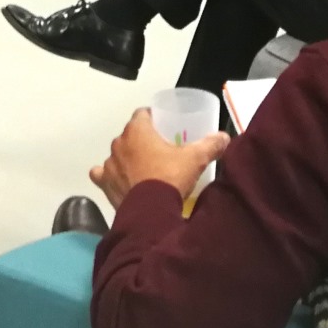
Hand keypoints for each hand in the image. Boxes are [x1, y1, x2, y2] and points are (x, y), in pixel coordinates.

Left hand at [88, 109, 229, 209]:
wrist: (151, 212)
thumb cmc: (170, 177)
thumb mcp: (195, 159)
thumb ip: (210, 145)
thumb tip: (225, 137)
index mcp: (137, 130)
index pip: (142, 114)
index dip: (152, 118)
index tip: (164, 128)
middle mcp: (119, 142)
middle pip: (130, 135)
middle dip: (141, 140)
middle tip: (159, 152)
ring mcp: (109, 163)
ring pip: (117, 154)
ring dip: (127, 159)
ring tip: (143, 170)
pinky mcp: (104, 182)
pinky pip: (102, 174)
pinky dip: (109, 175)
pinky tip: (120, 181)